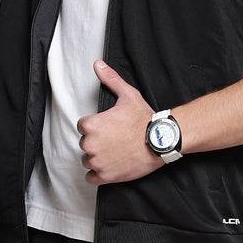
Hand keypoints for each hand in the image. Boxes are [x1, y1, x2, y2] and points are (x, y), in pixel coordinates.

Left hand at [77, 61, 163, 184]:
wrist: (160, 140)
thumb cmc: (144, 120)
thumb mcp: (127, 95)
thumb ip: (110, 79)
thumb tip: (98, 65)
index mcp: (91, 125)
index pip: (82, 127)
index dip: (95, 126)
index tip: (107, 128)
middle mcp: (90, 144)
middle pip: (85, 144)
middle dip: (97, 142)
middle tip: (113, 140)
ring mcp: (97, 161)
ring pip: (87, 160)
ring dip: (97, 158)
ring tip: (113, 153)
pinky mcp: (105, 176)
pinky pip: (91, 177)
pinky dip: (97, 174)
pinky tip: (108, 166)